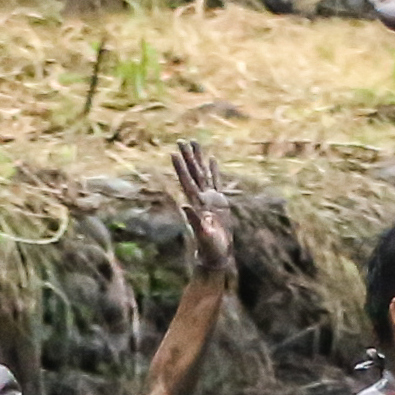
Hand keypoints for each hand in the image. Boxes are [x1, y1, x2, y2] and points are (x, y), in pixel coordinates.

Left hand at [172, 139, 235, 277]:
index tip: (174, 154)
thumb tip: (185, 206)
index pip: (187, 181)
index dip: (181, 168)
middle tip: (182, 141)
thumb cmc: (210, 247)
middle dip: (188, 157)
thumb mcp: (203, 235)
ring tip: (195, 143)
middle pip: (194, 173)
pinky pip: (216, 181)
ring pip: (203, 174)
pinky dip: (214, 170)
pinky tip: (212, 159)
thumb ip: (194, 221)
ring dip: (199, 159)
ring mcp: (210, 199)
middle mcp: (201, 198)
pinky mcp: (220, 202)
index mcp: (197, 204)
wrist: (217, 254)